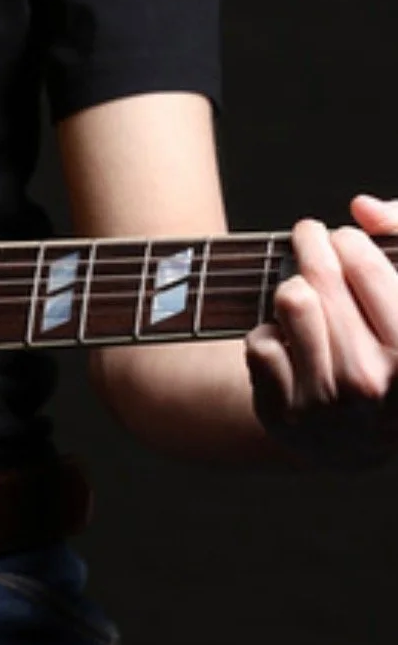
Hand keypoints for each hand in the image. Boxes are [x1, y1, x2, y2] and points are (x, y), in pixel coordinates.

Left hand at [246, 194, 397, 466]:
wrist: (360, 438)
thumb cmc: (388, 351)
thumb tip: (363, 207)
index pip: (364, 265)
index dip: (349, 241)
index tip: (343, 239)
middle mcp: (375, 384)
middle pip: (320, 277)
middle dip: (312, 246)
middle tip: (310, 237)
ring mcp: (329, 405)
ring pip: (289, 300)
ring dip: (291, 292)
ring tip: (304, 299)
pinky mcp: (285, 416)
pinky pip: (259, 340)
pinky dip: (269, 336)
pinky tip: (290, 349)